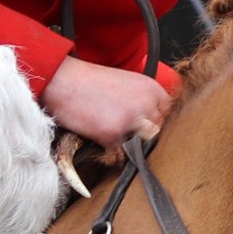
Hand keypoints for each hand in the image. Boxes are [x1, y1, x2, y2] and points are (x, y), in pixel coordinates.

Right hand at [42, 56, 170, 146]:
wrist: (63, 81)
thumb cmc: (92, 82)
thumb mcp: (129, 83)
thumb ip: (145, 101)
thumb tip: (154, 124)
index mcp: (153, 89)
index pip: (169, 116)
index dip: (155, 124)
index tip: (144, 127)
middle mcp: (147, 104)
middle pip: (159, 132)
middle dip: (144, 136)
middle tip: (126, 133)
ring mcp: (132, 120)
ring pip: (144, 145)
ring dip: (132, 145)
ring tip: (115, 136)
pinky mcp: (113, 134)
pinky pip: (120, 152)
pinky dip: (110, 149)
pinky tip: (99, 136)